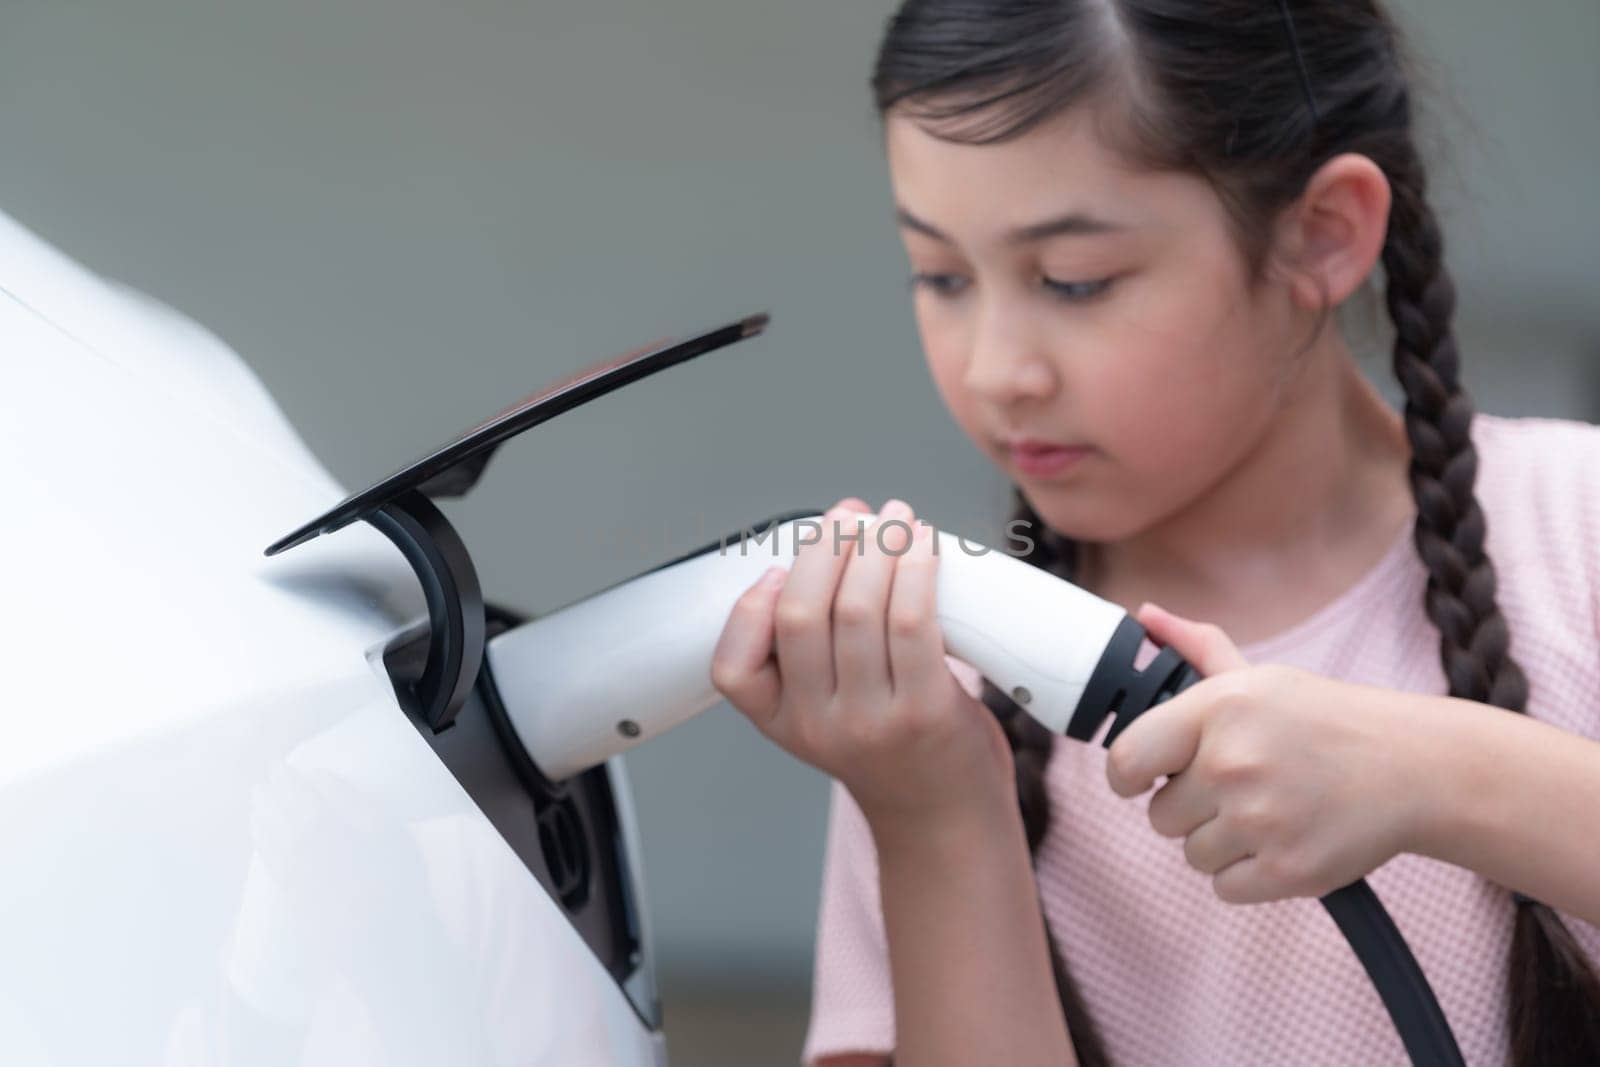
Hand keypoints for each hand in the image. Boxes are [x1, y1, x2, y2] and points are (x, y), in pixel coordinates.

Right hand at [710, 497, 1014, 829]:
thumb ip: (816, 649)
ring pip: (858, 608)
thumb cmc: (892, 747)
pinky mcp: (925, 712)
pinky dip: (916, 570)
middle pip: (799, 614)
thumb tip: (839, 541)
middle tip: (851, 515)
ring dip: (877, 547)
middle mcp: (817, 724)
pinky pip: (912, 622)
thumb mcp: (827, 710)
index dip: (750, 606)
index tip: (777, 567)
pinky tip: (923, 545)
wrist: (946, 818)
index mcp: (780, 721)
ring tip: (896, 519)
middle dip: (825, 547)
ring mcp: (870, 721)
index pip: (732, 667)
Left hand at [1105, 603, 1422, 903]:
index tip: (1143, 779)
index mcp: (1218, 708)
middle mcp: (1232, 763)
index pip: (1126, 760)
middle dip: (1191, 807)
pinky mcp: (1287, 870)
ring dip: (1222, 842)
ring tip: (1269, 810)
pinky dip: (1249, 874)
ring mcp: (1260, 820)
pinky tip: (1282, 840)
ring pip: (1193, 854)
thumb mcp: (1260, 676)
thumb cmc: (1325, 720)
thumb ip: (1195, 648)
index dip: (1127, 777)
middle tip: (1240, 787)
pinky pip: (1225, 888)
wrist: (1414, 768)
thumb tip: (1143, 618)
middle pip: (1160, 816)